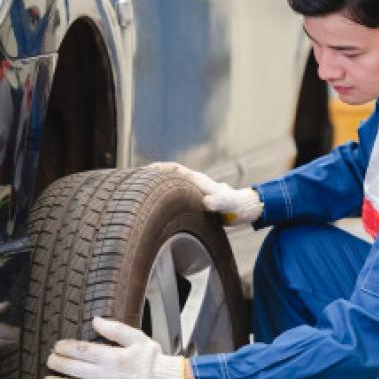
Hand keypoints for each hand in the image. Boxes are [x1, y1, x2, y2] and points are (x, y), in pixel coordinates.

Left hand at [45, 316, 186, 378]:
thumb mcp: (137, 338)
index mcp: (111, 357)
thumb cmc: (151, 362)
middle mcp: (104, 375)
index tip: (58, 347)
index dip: (65, 348)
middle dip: (56, 363)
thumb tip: (95, 321)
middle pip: (72, 368)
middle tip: (50, 360)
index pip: (80, 350)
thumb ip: (115, 329)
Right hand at [148, 162, 262, 225]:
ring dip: (156, 186)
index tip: (145, 172)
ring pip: (170, 184)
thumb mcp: (228, 204)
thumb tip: (207, 202)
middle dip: (152, 177)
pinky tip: (156, 206)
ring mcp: (192, 191)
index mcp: (197, 180)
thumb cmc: (236, 206)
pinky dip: (163, 196)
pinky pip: (174, 194)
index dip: (160, 170)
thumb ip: (219, 202)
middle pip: (168, 175)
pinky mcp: (193, 199)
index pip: (174, 170)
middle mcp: (193, 183)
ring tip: (139, 192)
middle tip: (134, 182)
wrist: (244, 208)